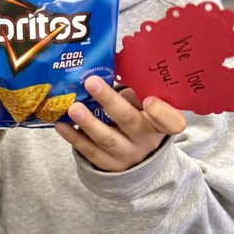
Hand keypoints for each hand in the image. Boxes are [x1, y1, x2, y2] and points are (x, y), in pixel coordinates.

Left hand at [54, 75, 185, 171]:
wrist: (138, 157)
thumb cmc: (140, 120)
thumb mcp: (145, 107)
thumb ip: (135, 91)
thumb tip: (106, 67)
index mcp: (161, 123)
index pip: (171, 121)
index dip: (161, 112)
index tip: (149, 100)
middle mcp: (147, 141)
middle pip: (130, 121)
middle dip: (110, 102)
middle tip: (91, 82)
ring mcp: (128, 155)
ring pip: (107, 139)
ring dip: (88, 122)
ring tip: (73, 108)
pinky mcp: (110, 166)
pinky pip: (90, 152)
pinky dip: (74, 138)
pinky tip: (61, 125)